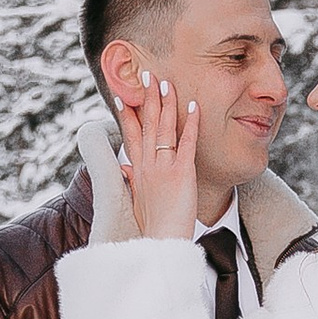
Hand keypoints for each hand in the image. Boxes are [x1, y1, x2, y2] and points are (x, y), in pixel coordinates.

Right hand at [115, 66, 201, 241]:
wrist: (161, 243)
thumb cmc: (152, 227)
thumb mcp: (136, 202)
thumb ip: (131, 181)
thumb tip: (124, 168)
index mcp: (137, 171)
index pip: (130, 136)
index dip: (128, 114)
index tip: (124, 95)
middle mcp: (147, 165)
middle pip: (146, 124)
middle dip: (146, 98)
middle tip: (147, 75)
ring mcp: (164, 168)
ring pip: (163, 129)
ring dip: (165, 104)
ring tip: (165, 83)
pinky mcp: (182, 173)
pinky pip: (187, 143)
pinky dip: (191, 124)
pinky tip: (194, 106)